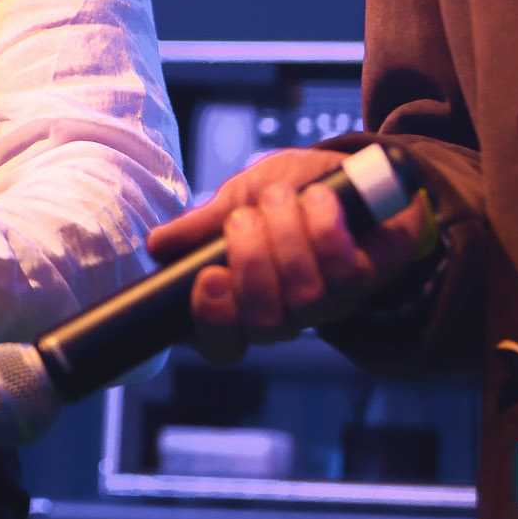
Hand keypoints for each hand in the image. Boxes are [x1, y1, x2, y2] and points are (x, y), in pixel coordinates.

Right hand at [142, 147, 429, 364]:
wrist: (352, 174)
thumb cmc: (289, 192)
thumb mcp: (236, 199)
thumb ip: (201, 227)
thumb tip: (156, 247)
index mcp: (239, 302)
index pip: (219, 344)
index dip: (213, 321)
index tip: (209, 276)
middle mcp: (281, 314)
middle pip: (262, 322)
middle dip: (251, 261)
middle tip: (247, 217)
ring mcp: (324, 304)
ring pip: (302, 296)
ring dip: (288, 235)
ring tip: (283, 197)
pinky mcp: (361, 283)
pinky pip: (341, 270)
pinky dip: (325, 226)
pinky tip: (320, 198)